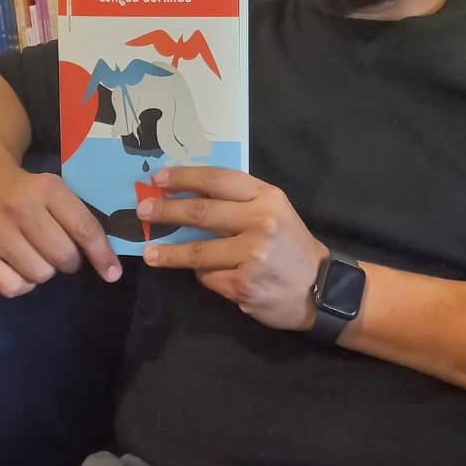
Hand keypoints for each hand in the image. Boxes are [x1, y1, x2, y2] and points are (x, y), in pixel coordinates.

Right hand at [0, 150, 122, 298]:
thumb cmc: (26, 189)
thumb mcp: (54, 189)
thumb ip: (77, 217)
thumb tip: (107, 262)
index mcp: (46, 188)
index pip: (84, 229)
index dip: (102, 255)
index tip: (112, 273)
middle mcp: (19, 208)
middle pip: (63, 256)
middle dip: (70, 261)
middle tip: (61, 252)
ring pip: (40, 275)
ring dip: (45, 270)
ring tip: (36, 254)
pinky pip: (13, 288)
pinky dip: (22, 283)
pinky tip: (18, 265)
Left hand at [138, 166, 326, 331]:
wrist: (322, 289)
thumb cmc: (291, 245)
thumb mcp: (275, 211)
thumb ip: (240, 201)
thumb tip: (189, 194)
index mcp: (268, 198)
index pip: (217, 179)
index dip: (184, 177)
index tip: (158, 179)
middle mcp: (260, 223)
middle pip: (201, 212)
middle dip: (166, 211)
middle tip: (143, 211)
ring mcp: (252, 256)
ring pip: (197, 252)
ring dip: (168, 253)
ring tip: (149, 253)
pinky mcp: (243, 286)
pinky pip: (209, 277)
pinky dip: (204, 275)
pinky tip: (206, 274)